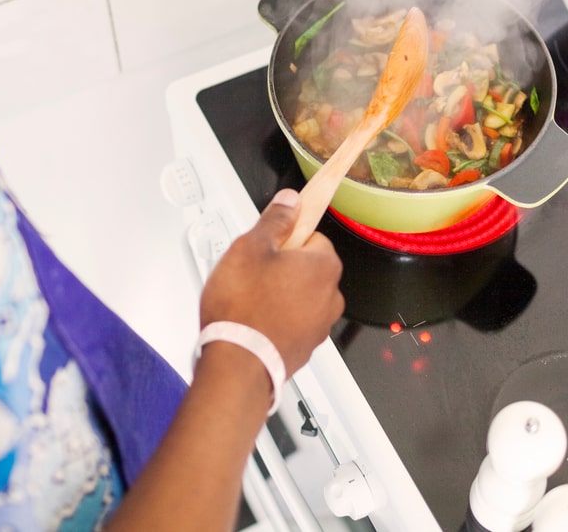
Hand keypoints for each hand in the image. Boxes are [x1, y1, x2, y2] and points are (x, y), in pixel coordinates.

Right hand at [198, 188, 343, 374]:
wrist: (237, 365)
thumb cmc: (243, 309)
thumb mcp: (251, 247)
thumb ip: (275, 220)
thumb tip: (290, 202)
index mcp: (324, 266)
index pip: (311, 235)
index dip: (284, 238)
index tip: (266, 245)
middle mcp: (330, 296)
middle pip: (306, 267)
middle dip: (280, 267)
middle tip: (250, 272)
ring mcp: (319, 325)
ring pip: (298, 295)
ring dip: (277, 293)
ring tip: (246, 299)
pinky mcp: (304, 347)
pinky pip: (291, 321)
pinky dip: (275, 318)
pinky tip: (251, 320)